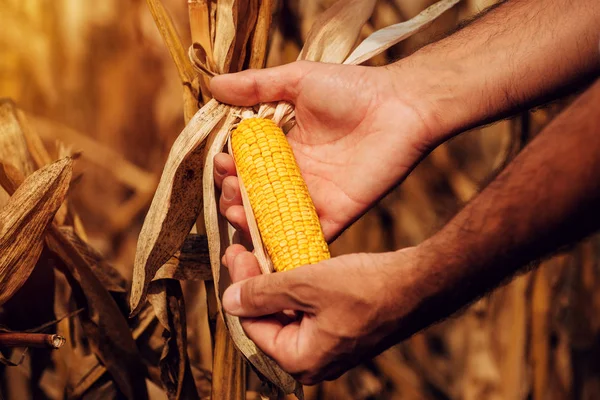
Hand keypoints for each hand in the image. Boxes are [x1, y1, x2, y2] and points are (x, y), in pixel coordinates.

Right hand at [210, 61, 431, 239]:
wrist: (399, 106)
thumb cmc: (351, 89)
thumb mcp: (296, 80)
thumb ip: (255, 86)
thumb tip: (212, 84)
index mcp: (284, 147)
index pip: (245, 165)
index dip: (228, 168)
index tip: (223, 161)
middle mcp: (295, 175)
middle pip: (253, 196)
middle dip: (233, 195)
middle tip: (232, 185)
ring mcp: (313, 197)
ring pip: (271, 220)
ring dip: (248, 220)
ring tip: (237, 209)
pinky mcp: (334, 215)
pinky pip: (303, 238)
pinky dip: (281, 243)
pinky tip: (261, 237)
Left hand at [221, 244, 423, 383]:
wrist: (419, 284)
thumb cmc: (368, 288)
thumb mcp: (307, 284)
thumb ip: (263, 293)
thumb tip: (228, 300)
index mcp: (302, 360)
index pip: (253, 326)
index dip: (241, 288)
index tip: (236, 253)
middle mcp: (314, 361)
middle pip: (269, 321)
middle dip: (255, 285)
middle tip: (244, 250)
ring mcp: (329, 347)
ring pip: (288, 315)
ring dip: (274, 285)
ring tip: (263, 254)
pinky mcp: (341, 331)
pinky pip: (308, 313)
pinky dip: (296, 290)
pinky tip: (290, 265)